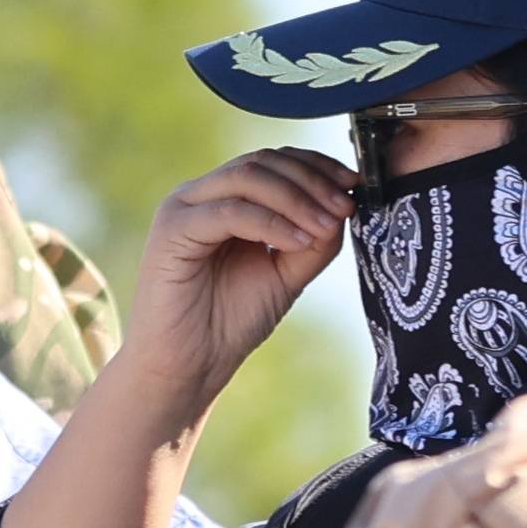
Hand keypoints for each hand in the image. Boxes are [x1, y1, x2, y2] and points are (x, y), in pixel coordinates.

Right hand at [123, 150, 359, 423]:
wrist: (188, 366)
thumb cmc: (229, 322)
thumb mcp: (286, 272)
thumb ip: (313, 238)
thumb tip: (344, 203)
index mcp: (223, 199)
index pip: (273, 161)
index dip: (317, 167)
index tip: (355, 185)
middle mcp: (199, 196)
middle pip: (262, 161)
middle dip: (312, 180)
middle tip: (345, 207)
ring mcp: (182, 209)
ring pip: (247, 178)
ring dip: (297, 198)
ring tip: (328, 224)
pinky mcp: (171, 230)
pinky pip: (230, 212)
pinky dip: (271, 223)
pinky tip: (298, 241)